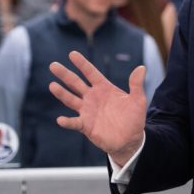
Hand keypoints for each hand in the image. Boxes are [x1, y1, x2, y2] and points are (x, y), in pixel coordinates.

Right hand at [49, 51, 146, 165]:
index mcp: (103, 88)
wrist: (130, 139)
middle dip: (65, 74)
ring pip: (71, 100)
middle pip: (75, 83)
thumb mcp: (138, 100)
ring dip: (62, 93)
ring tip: (52, 85)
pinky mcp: (86, 125)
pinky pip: (74, 122)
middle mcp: (92, 97)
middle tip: (53, 65)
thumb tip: (141, 68)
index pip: (90, 73)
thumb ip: (136, 85)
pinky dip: (67, 121)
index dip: (82, 64)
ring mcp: (87, 111)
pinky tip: (60, 119)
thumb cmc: (133, 118)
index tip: (72, 54)